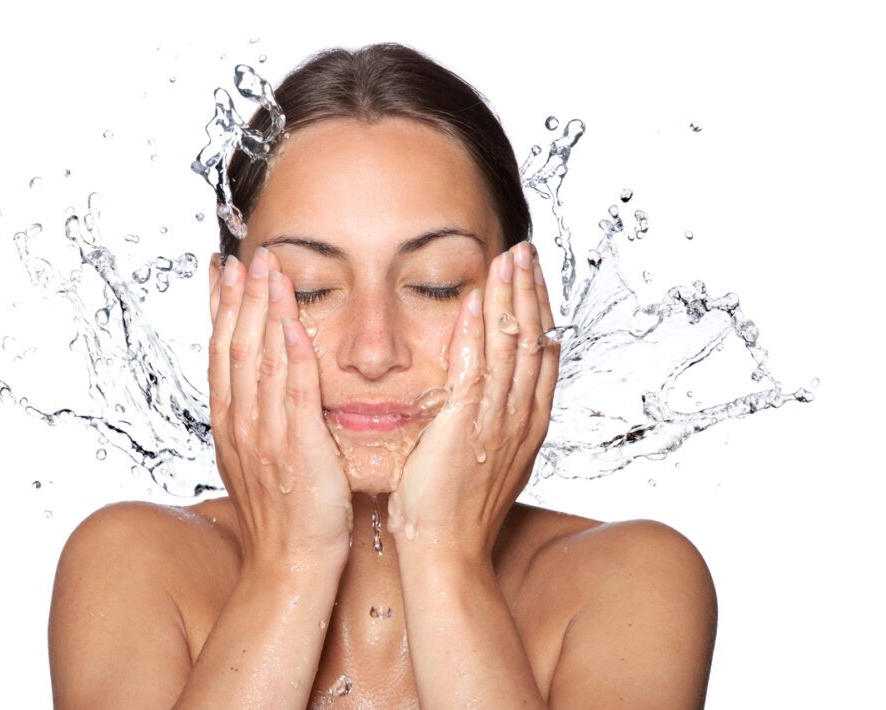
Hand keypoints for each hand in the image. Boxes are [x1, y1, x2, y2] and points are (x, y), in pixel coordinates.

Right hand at [207, 247, 352, 572]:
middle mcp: (241, 423)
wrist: (289, 564)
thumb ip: (256, 420)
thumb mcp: (257, 461)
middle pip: (235, 347)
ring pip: (261, 359)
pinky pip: (296, 390)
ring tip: (269, 270)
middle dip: (239, 298)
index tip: (221, 273)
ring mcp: (266, 433)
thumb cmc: (281, 516)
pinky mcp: (299, 445)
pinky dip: (294, 353)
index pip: (221, 353)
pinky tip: (295, 321)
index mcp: (230, 424)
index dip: (220, 309)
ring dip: (264, 311)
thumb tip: (257, 389)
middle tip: (245, 257)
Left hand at [386, 241, 558, 561]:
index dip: (539, 310)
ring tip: (509, 259)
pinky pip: (476, 370)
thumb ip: (491, 422)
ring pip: (513, 348)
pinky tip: (478, 300)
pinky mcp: (466, 428)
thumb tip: (487, 396)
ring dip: (511, 299)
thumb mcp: (485, 459)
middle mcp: (520, 418)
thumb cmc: (455, 510)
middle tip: (525, 252)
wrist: (446, 552)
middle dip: (530, 292)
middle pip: (535, 341)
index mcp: (526, 424)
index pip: (541, 354)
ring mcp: (497, 422)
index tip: (532, 277)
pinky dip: (478, 333)